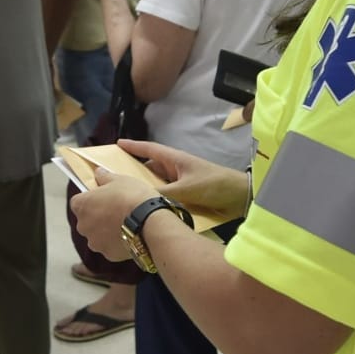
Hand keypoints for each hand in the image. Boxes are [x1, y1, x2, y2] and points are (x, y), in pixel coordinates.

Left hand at [69, 168, 154, 261]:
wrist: (149, 222)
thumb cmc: (131, 197)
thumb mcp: (119, 180)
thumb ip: (104, 177)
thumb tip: (98, 173)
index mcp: (81, 205)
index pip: (78, 201)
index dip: (90, 199)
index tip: (102, 197)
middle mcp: (83, 226)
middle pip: (86, 220)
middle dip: (97, 216)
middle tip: (116, 209)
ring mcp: (95, 242)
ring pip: (97, 235)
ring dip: (106, 231)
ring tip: (125, 224)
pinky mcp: (108, 254)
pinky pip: (109, 247)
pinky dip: (116, 242)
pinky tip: (130, 235)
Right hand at [114, 138, 250, 218]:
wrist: (240, 197)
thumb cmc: (213, 185)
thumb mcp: (185, 189)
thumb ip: (161, 194)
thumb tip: (138, 198)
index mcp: (175, 160)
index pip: (150, 149)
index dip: (133, 147)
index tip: (117, 144)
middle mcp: (176, 169)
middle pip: (151, 168)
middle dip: (134, 172)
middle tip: (115, 179)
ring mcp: (182, 183)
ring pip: (158, 184)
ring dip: (146, 189)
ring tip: (126, 196)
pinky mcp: (187, 196)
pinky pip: (167, 196)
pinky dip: (158, 200)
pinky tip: (148, 209)